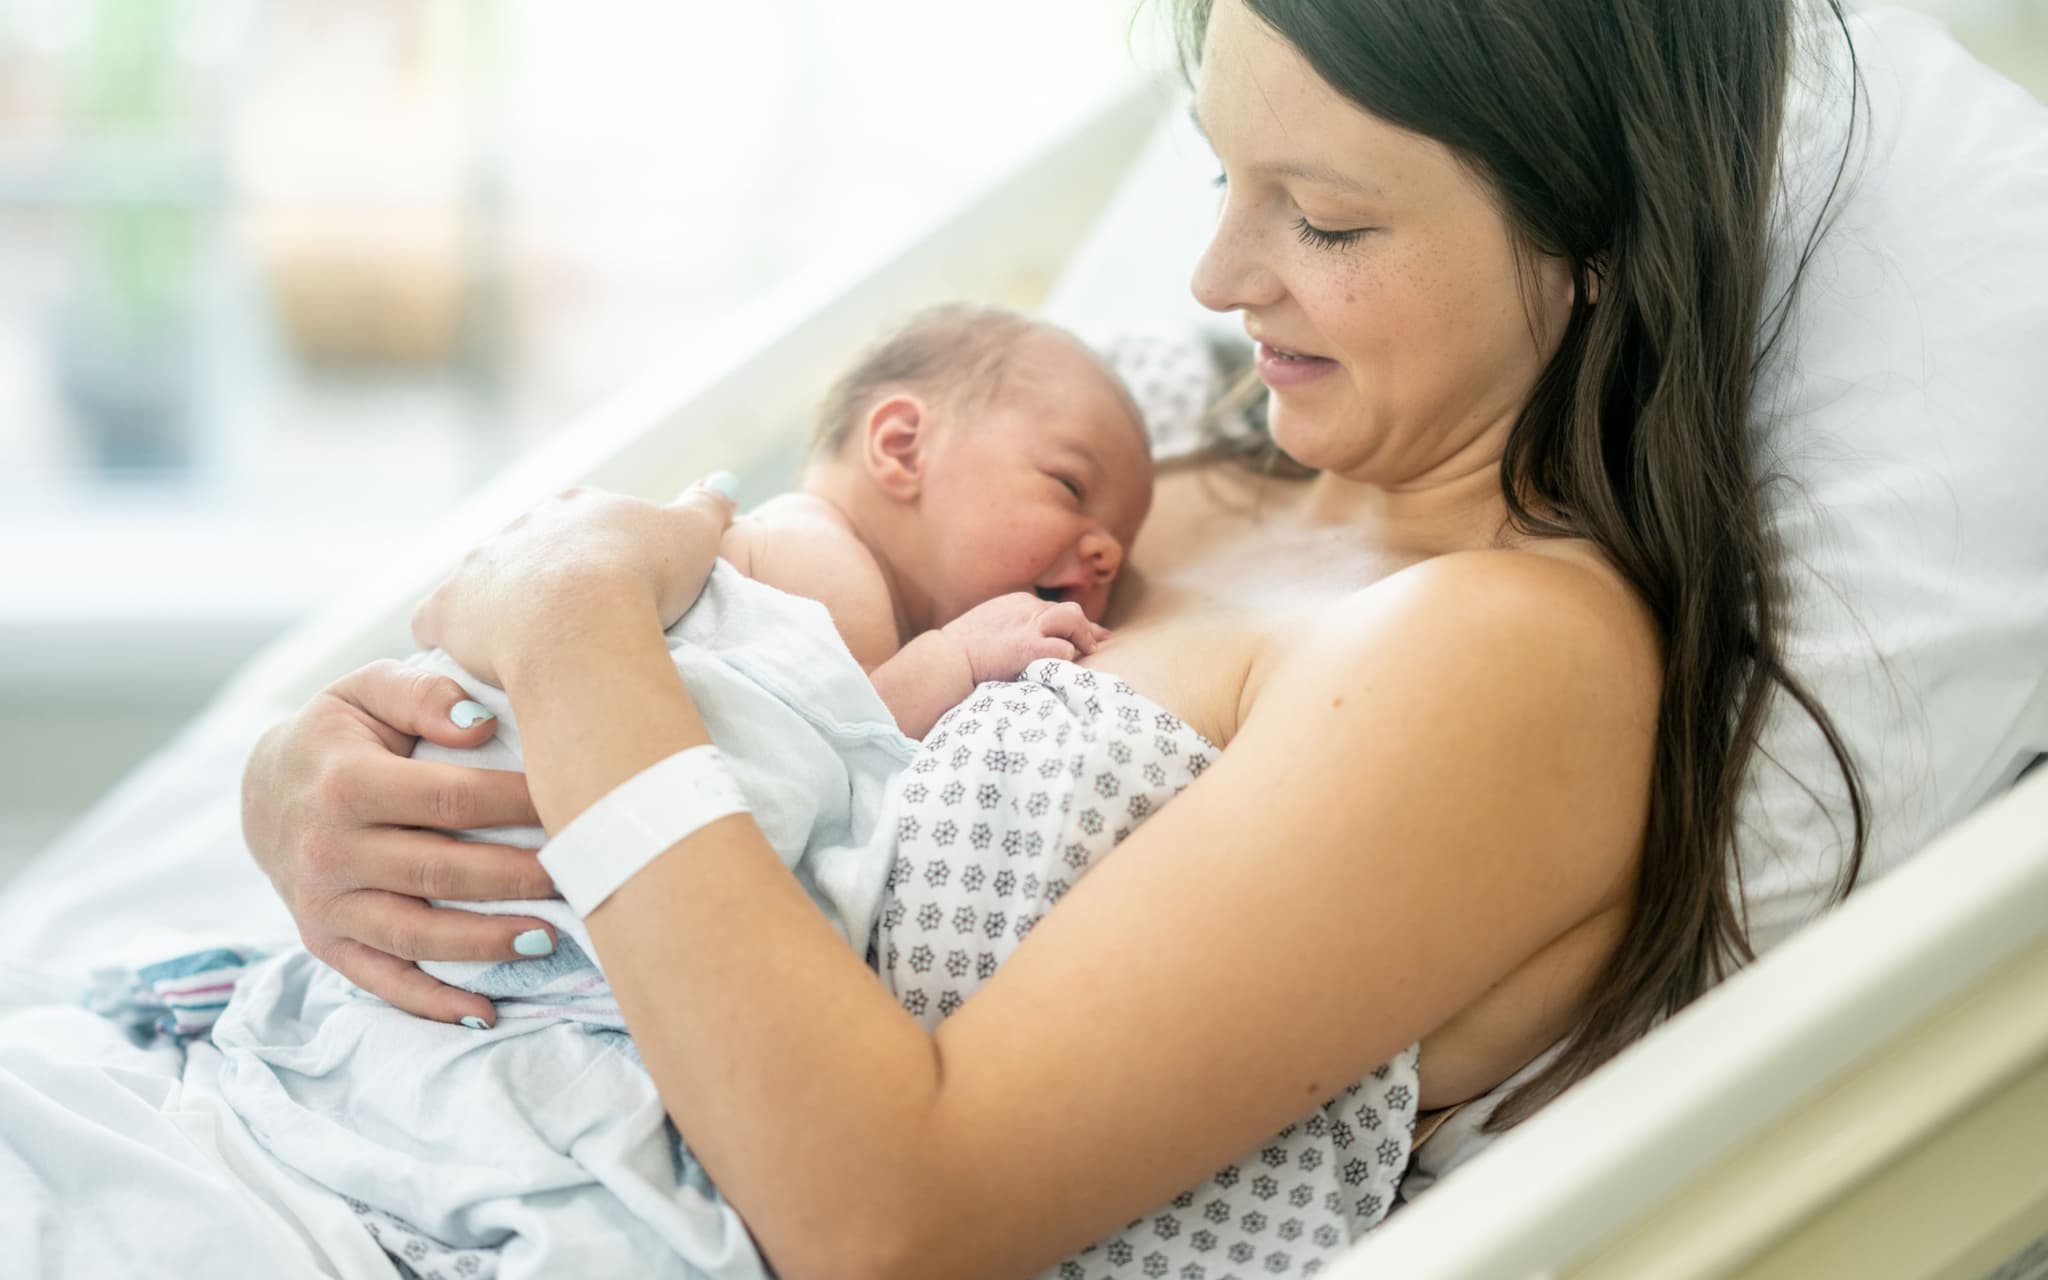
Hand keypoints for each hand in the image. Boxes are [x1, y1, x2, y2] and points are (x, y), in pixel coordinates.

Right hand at [242, 659, 554, 1025]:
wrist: (263, 790)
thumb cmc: (339, 734)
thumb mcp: (368, 690)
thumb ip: (423, 694)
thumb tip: (482, 723)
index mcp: (346, 784)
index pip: (451, 798)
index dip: (518, 804)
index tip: (576, 802)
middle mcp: (330, 850)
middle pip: (441, 870)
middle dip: (518, 877)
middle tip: (582, 874)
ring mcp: (325, 905)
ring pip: (416, 934)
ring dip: (486, 943)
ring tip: (550, 938)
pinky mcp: (326, 943)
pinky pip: (382, 981)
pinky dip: (432, 1004)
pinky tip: (485, 1013)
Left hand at [410, 481, 737, 687]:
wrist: (583, 619)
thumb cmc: (644, 577)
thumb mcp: (694, 534)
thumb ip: (707, 506)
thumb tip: (723, 483)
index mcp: (575, 508)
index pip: (580, 524)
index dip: (596, 556)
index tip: (612, 589)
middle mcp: (520, 526)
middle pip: (529, 550)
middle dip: (544, 580)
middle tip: (571, 623)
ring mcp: (479, 565)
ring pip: (482, 581)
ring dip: (498, 606)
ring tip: (524, 645)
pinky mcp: (449, 608)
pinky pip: (435, 621)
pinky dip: (448, 636)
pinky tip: (468, 658)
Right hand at [940, 593, 1111, 683]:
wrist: (945, 659)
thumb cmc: (960, 653)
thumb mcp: (988, 630)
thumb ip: (1011, 630)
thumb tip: (1026, 644)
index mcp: (1017, 603)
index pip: (1056, 609)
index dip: (1074, 625)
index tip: (1089, 635)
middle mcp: (1026, 608)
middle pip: (1071, 611)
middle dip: (1085, 629)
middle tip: (1095, 645)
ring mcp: (1028, 625)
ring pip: (1073, 618)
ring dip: (1082, 636)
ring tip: (1085, 652)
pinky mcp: (1028, 646)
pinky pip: (1063, 647)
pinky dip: (1067, 657)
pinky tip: (1064, 667)